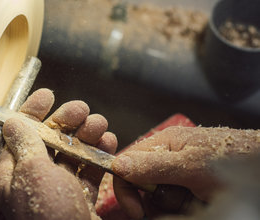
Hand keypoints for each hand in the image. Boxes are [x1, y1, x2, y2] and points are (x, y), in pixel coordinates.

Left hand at [0, 88, 117, 219]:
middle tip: (82, 109)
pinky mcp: (79, 200)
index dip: (31, 112)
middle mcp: (33, 182)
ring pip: (70, 153)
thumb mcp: (32, 174)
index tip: (47, 95)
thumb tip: (13, 121)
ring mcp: (57, 191)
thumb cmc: (48, 217)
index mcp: (12, 176)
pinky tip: (109, 143)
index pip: (17, 135)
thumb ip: (25, 144)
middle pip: (47, 141)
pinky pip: (88, 171)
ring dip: (86, 135)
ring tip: (100, 124)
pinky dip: (99, 156)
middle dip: (65, 121)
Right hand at [111, 126, 259, 218]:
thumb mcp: (191, 165)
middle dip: (154, 198)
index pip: (127, 163)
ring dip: (172, 203)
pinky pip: (174, 200)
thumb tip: (118, 165)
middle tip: (177, 202)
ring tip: (195, 198)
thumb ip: (154, 165)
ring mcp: (179, 171)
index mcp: (163, 141)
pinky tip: (198, 201)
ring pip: (158, 195)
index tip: (135, 210)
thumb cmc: (234, 158)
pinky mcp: (190, 184)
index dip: (126, 187)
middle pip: (141, 182)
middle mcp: (167, 154)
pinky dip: (182, 205)